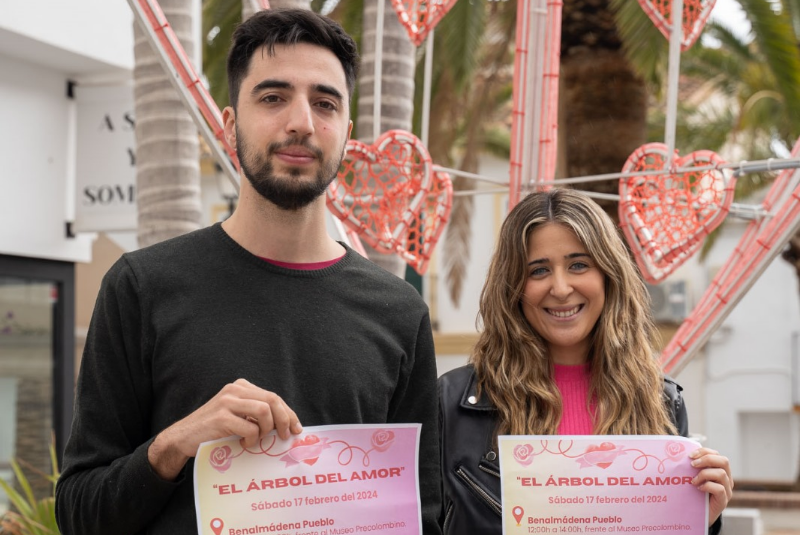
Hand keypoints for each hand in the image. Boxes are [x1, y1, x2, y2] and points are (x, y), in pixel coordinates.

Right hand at [148, 379, 301, 479]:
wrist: (183, 437)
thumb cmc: (214, 430)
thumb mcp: (237, 415)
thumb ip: (256, 414)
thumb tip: (286, 425)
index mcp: (241, 386)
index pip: (273, 396)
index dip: (288, 413)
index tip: (296, 428)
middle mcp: (235, 390)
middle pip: (272, 400)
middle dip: (285, 419)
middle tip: (286, 436)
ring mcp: (227, 402)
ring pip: (264, 411)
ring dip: (267, 430)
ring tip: (258, 440)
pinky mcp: (221, 417)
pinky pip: (250, 428)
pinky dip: (252, 439)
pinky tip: (244, 444)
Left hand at [690, 447, 732, 525]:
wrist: (697, 515)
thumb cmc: (694, 494)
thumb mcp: (694, 477)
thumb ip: (693, 468)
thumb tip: (679, 455)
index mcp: (720, 470)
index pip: (716, 454)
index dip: (704, 452)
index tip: (690, 455)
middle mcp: (727, 479)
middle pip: (724, 461)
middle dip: (707, 459)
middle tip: (692, 464)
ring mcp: (727, 490)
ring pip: (722, 474)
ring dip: (704, 474)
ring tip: (693, 480)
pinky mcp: (724, 501)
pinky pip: (720, 489)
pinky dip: (708, 486)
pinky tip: (698, 488)